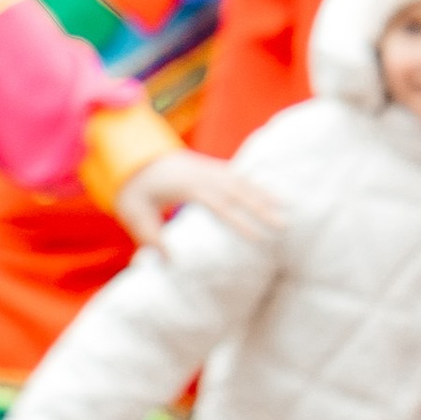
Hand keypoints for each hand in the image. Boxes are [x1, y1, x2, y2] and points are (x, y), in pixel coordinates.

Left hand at [113, 148, 281, 251]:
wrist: (132, 156)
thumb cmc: (134, 189)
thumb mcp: (134, 213)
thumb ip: (150, 236)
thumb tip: (169, 262)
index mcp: (187, 186)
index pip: (219, 205)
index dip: (239, 221)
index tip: (259, 238)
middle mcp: (204, 175)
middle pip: (238, 192)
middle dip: (262, 209)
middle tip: (284, 226)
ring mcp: (210, 169)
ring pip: (243, 182)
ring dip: (266, 196)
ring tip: (288, 211)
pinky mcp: (213, 169)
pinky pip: (240, 176)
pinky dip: (257, 186)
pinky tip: (274, 196)